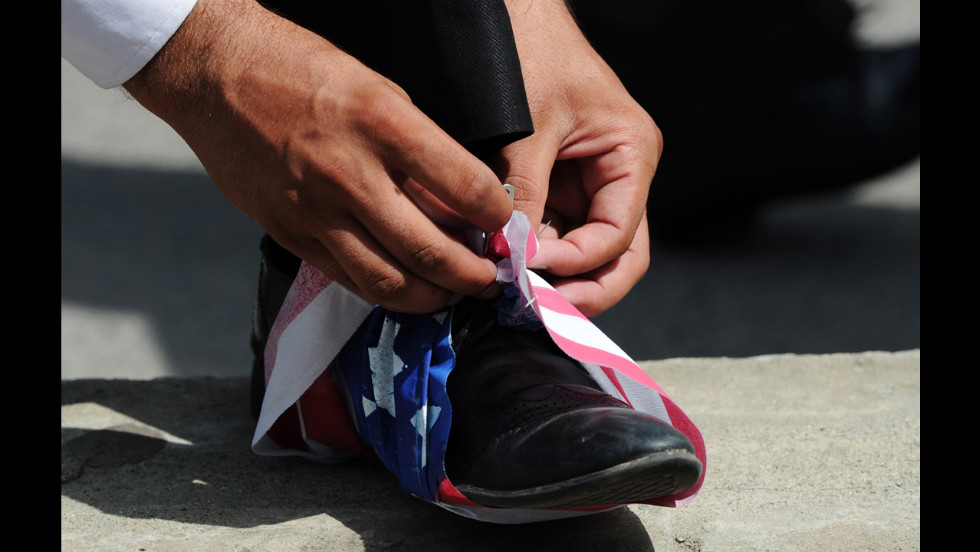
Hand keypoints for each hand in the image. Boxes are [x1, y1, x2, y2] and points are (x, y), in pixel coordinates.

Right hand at [123, 0, 512, 313]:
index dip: (497, 216)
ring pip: (388, 281)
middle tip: (490, 280)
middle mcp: (350, 174)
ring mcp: (316, 210)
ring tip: (452, 293)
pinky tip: (405, 288)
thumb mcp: (377, 89)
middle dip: (473, 276)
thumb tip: (459, 199)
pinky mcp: (290, 233)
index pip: (464, 186)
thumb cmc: (301, 71)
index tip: (507, 227)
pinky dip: (385, 292)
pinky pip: (348, 279)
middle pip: (430, 250)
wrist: (216, 77)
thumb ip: (419, 147)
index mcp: (382, 124)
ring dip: (432, 297)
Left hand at [498, 0, 659, 316]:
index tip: (529, 276)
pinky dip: (529, 254)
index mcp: (631, 157)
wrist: (506, 12)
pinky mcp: (552, 187)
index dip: (577, 266)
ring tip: (511, 294)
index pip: (617, 239)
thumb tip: (510, 258)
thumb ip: (523, 194)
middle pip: (613, 260)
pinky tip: (501, 265)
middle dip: (578, 292)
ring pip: (580, 255)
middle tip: (535, 312)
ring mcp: (584, 186)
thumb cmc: (528, 51)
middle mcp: (615, 178)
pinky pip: (549, 235)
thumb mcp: (527, 127)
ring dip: (550, 278)